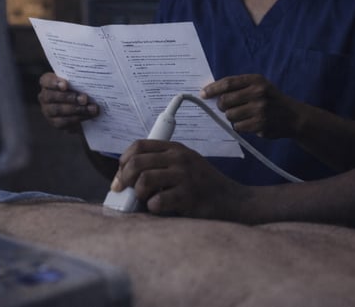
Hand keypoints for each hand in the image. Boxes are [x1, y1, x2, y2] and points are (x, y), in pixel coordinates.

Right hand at [37, 72, 99, 131]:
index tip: (65, 85)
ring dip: (77, 109)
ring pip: (58, 110)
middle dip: (69, 97)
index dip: (54, 83)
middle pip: (51, 96)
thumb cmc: (78, 89)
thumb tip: (91, 78)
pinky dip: (78, 118)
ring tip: (91, 108)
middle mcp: (44, 96)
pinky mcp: (55, 122)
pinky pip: (64, 121)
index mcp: (48, 83)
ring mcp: (48, 110)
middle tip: (84, 98)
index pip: (46, 81)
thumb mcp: (77, 82)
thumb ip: (79, 80)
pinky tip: (88, 115)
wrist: (80, 107)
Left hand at [113, 139, 247, 218]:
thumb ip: (161, 164)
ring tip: (146, 200)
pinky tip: (160, 208)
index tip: (121, 173)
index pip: (139, 145)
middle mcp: (180, 158)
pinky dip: (153, 208)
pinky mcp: (188, 196)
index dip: (124, 159)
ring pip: (144, 180)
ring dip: (138, 194)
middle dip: (124, 179)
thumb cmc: (203, 185)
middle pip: (136, 162)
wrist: (233, 200)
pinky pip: (157, 202)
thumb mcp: (185, 164)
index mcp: (176, 148)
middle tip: (123, 191)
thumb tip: (125, 177)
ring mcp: (185, 177)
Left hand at [200, 74, 300, 138]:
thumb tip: (210, 92)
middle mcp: (258, 93)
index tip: (203, 94)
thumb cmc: (271, 99)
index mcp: (256, 80)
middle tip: (227, 107)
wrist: (293, 116)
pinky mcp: (260, 125)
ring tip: (244, 115)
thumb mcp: (260, 86)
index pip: (228, 83)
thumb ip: (239, 87)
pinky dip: (241, 126)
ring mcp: (260, 110)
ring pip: (230, 115)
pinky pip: (238, 127)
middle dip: (222, 106)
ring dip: (232, 117)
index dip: (213, 89)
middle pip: (224, 101)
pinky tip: (251, 123)